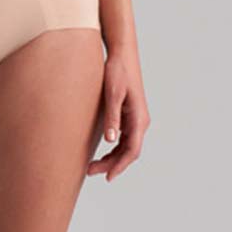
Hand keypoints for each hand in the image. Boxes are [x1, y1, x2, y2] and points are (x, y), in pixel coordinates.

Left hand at [87, 46, 149, 182]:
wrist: (121, 54)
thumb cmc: (117, 71)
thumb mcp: (112, 94)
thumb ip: (112, 117)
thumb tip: (111, 141)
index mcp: (139, 118)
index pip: (132, 150)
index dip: (120, 166)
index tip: (107, 177)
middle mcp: (140, 121)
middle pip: (129, 152)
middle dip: (112, 165)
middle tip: (90, 171)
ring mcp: (135, 118)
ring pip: (126, 146)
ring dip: (112, 158)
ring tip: (92, 166)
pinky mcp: (129, 114)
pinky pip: (123, 138)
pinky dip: (113, 148)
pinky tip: (100, 151)